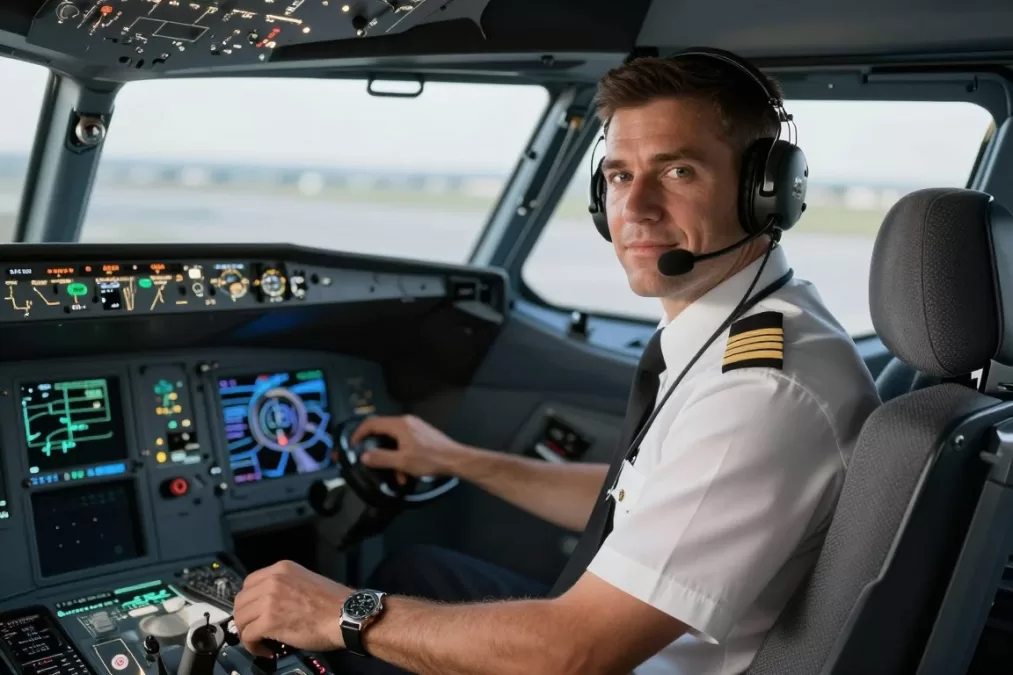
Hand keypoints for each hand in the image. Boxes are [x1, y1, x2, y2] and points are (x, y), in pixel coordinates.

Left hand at [232, 560, 351, 656]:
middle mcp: (273, 580)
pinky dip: (252, 646)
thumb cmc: (334, 603)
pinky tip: (265, 650)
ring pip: (241, 618)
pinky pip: (248, 635)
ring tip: (260, 642)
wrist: (347, 615)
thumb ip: (286, 587)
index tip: (254, 613)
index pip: (249, 583)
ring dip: (247, 633)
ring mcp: (269, 600)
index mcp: (282, 569)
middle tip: (254, 631)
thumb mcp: (306, 581)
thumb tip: (271, 604)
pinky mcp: (269, 621)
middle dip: (244, 619)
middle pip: (241, 601)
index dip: (249, 601)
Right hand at [351, 414, 466, 479]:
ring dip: (392, 458)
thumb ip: (381, 458)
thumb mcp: (403, 461)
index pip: (371, 423)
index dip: (358, 434)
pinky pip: (404, 444)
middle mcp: (406, 422)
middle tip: (370, 462)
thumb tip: (363, 456)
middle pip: (382, 432)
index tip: (352, 446)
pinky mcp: (422, 435)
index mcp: (399, 424)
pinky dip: (402, 457)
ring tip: (396, 476)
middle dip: (377, 450)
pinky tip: (407, 474)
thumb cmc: (430, 459)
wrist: (457, 459)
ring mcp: (415, 427)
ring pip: (394, 441)